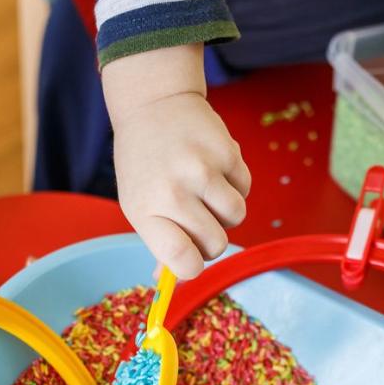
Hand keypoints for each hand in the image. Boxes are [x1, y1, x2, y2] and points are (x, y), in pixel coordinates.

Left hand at [104, 45, 251, 278]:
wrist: (154, 104)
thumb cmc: (144, 162)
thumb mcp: (138, 202)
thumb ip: (159, 241)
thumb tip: (172, 280)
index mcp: (146, 209)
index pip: (181, 259)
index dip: (192, 266)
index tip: (190, 259)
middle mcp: (174, 191)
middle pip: (216, 244)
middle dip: (212, 238)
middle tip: (198, 219)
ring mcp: (202, 169)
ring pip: (236, 216)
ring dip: (226, 211)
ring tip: (206, 191)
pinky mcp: (226, 151)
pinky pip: (245, 188)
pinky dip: (234, 184)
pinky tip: (214, 168)